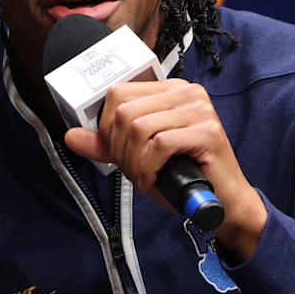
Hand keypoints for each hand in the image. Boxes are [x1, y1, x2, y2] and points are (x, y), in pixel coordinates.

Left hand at [63, 78, 267, 260]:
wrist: (223, 203)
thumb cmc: (183, 176)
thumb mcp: (138, 156)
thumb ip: (107, 145)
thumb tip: (71, 136)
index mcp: (168, 90)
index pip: (118, 94)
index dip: (108, 128)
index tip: (119, 153)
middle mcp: (185, 92)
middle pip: (125, 112)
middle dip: (120, 149)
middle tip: (133, 171)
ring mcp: (199, 109)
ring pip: (139, 128)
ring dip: (134, 162)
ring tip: (144, 177)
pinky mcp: (207, 130)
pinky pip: (159, 144)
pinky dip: (148, 168)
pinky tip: (153, 182)